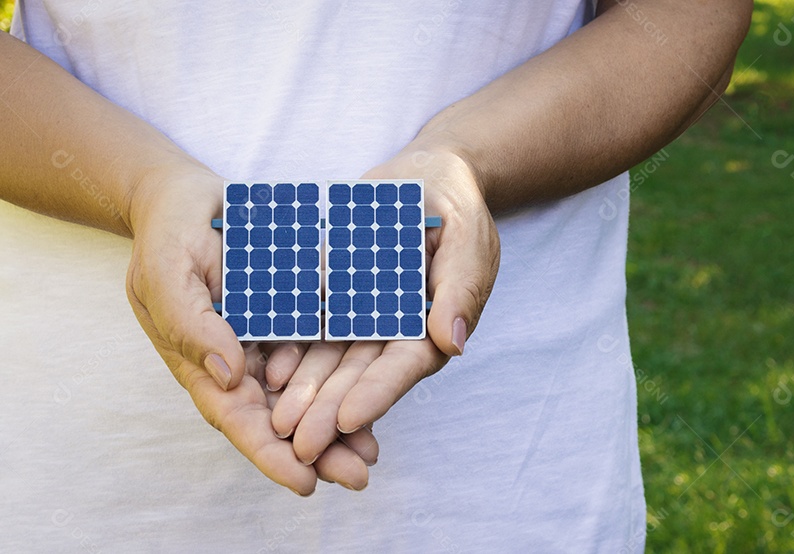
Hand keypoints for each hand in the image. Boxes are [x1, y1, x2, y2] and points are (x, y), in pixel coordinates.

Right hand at [124, 167, 371, 493]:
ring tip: (372, 453)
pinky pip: (322, 354)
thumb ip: (193, 324)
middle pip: (279, 420)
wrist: (188, 197)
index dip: (270, 454)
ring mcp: (268, 342)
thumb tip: (230, 375)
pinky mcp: (295, 318)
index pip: (238, 420)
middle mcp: (239, 363)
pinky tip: (376, 395)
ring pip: (306, 396)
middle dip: (317, 453)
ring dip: (338, 426)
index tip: (306, 481)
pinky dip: (346, 378)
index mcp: (202, 364)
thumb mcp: (168, 273)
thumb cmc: (168, 235)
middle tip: (358, 475)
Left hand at [282, 146, 499, 465]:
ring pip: (330, 361)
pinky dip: (290, 350)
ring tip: (276, 422)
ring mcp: (362, 316)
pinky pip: (309, 326)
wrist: (425, 176)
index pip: (404, 366)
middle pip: (360, 376)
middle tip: (299, 443)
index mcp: (433, 326)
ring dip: (305, 392)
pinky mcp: (334, 296)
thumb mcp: (469, 238)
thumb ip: (461, 288)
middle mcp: (395, 331)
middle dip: (330, 410)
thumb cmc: (458, 206)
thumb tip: (453, 341)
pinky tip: (265, 372)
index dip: (377, 393)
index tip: (348, 420)